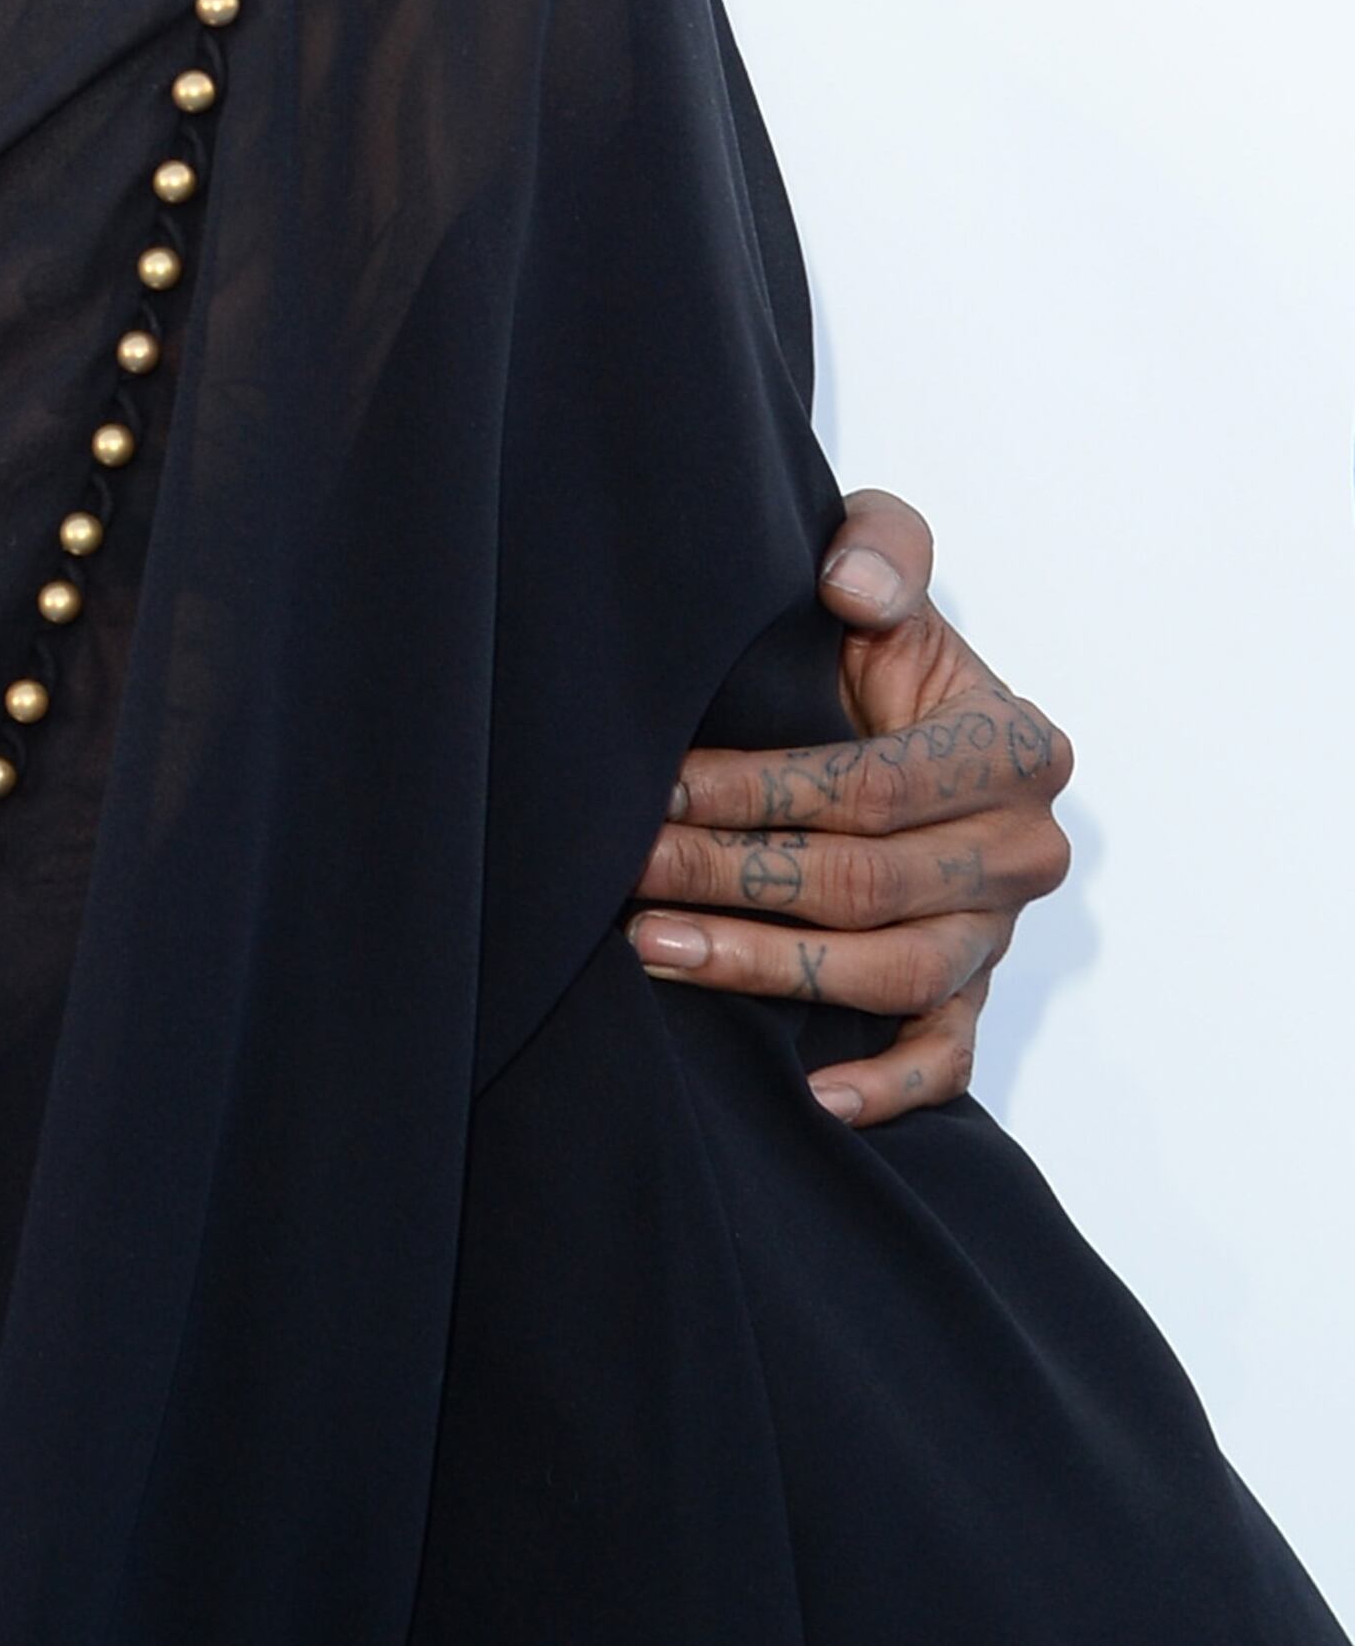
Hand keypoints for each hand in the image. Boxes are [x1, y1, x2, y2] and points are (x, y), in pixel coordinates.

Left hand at [628, 490, 1073, 1126]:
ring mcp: (997, 931)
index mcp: (1013, 747)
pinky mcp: (972, 992)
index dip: (756, 788)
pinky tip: (808, 1095)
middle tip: (625, 870)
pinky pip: (945, 1055)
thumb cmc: (874, 645)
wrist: (897, 712)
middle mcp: (1021, 849)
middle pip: (865, 883)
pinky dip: (887, 1086)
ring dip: (764, 967)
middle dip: (730, 876)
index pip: (873, 785)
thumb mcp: (883, 576)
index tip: (656, 784)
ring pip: (890, 973)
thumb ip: (880, 550)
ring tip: (651, 950)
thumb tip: (849, 589)